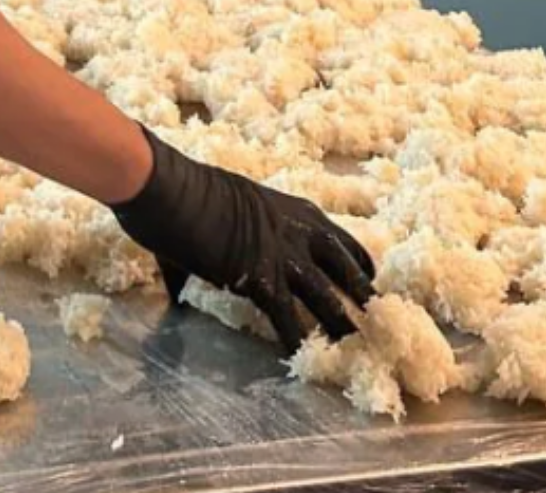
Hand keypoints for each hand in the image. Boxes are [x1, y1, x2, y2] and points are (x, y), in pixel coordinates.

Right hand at [111, 125, 375, 352]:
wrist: (169, 187)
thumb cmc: (183, 190)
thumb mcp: (214, 209)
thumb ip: (208, 246)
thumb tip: (174, 290)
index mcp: (290, 208)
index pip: (338, 238)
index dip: (354, 262)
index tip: (366, 279)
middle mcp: (296, 230)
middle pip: (343, 267)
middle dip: (361, 295)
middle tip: (376, 319)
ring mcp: (281, 255)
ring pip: (325, 298)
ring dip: (340, 325)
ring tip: (354, 349)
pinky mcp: (259, 278)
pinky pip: (286, 318)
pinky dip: (294, 340)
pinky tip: (298, 357)